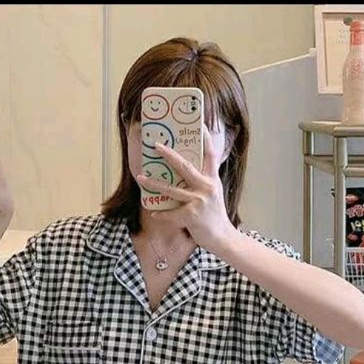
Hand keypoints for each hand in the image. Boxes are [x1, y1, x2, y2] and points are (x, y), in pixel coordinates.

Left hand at [135, 126, 237, 252]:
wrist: (223, 238)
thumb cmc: (215, 217)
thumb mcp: (214, 195)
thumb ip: (203, 183)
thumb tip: (186, 172)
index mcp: (212, 180)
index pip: (211, 155)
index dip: (206, 139)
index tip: (200, 125)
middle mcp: (206, 187)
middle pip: (185, 166)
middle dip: (169, 155)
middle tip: (156, 145)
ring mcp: (199, 201)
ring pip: (171, 190)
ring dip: (154, 183)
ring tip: (141, 177)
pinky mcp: (192, 216)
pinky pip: (171, 213)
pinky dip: (162, 214)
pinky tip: (155, 213)